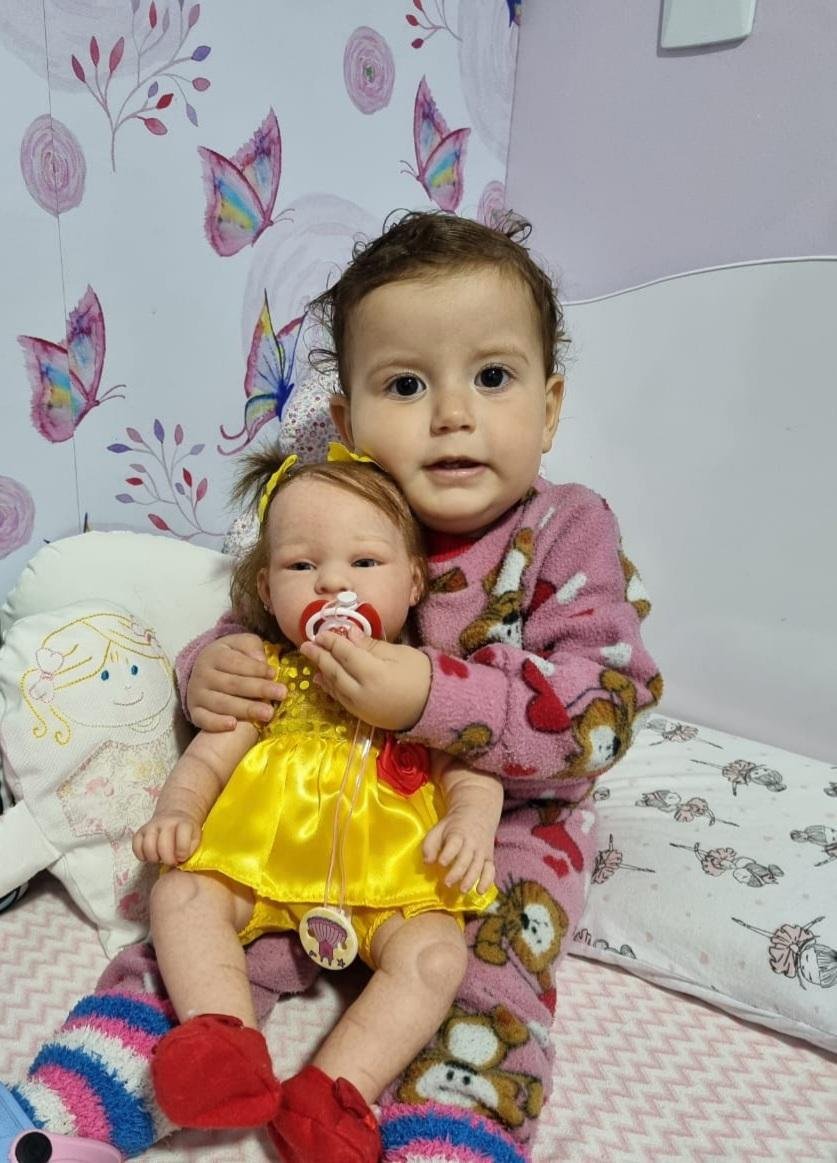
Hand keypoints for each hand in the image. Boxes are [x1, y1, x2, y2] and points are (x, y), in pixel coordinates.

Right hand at [133, 811, 201, 865]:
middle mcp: (166, 822)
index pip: (182, 838)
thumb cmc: (187, 833)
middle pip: (163, 845)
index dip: (182, 852)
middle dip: (168, 859)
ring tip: (161, 859)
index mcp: (183, 823)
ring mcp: (151, 826)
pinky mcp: (140, 831)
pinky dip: (141, 855)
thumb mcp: (196, 838)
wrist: (175, 816)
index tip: (182, 857)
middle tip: (172, 862)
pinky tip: (150, 857)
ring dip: (154, 858)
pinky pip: (136, 846)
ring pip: (147, 846)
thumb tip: (180, 859)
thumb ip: (191, 849)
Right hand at [187, 633, 285, 731]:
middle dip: (259, 689)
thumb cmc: (231, 657)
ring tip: (268, 713)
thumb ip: (251, 647)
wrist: (205, 672)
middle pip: (232, 684)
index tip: (274, 674)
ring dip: (246, 709)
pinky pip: (203, 719)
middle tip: (281, 694)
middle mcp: (202, 674)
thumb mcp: (241, 644)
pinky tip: (233, 725)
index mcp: (214, 655)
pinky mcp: (194, 712)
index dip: (255, 668)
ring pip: (222, 703)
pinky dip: (216, 723)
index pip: (236, 662)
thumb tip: (260, 660)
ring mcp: (196, 694)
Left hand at [299, 630, 430, 730]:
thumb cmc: (421, 675)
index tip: (321, 633)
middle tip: (306, 644)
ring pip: (335, 686)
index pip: (346, 654)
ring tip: (311, 658)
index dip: (332, 642)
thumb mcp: (399, 654)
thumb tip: (348, 633)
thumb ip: (371, 646)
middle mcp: (362, 692)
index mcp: (373, 674)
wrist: (435, 708)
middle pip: (335, 671)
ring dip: (321, 671)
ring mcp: (361, 707)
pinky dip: (329, 687)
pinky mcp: (362, 716)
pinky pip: (341, 699)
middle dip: (320, 656)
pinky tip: (322, 679)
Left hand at [423, 808, 495, 894]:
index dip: (448, 854)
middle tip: (447, 883)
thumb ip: (430, 844)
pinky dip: (487, 881)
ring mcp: (482, 851)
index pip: (454, 844)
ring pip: (478, 867)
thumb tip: (427, 862)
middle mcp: (472, 843)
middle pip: (466, 859)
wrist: (478, 814)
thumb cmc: (453, 825)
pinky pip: (490, 871)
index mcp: (458, 834)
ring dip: (470, 879)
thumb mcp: (439, 828)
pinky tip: (480, 891)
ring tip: (462, 890)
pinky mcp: (489, 858)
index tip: (441, 863)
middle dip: (457, 872)